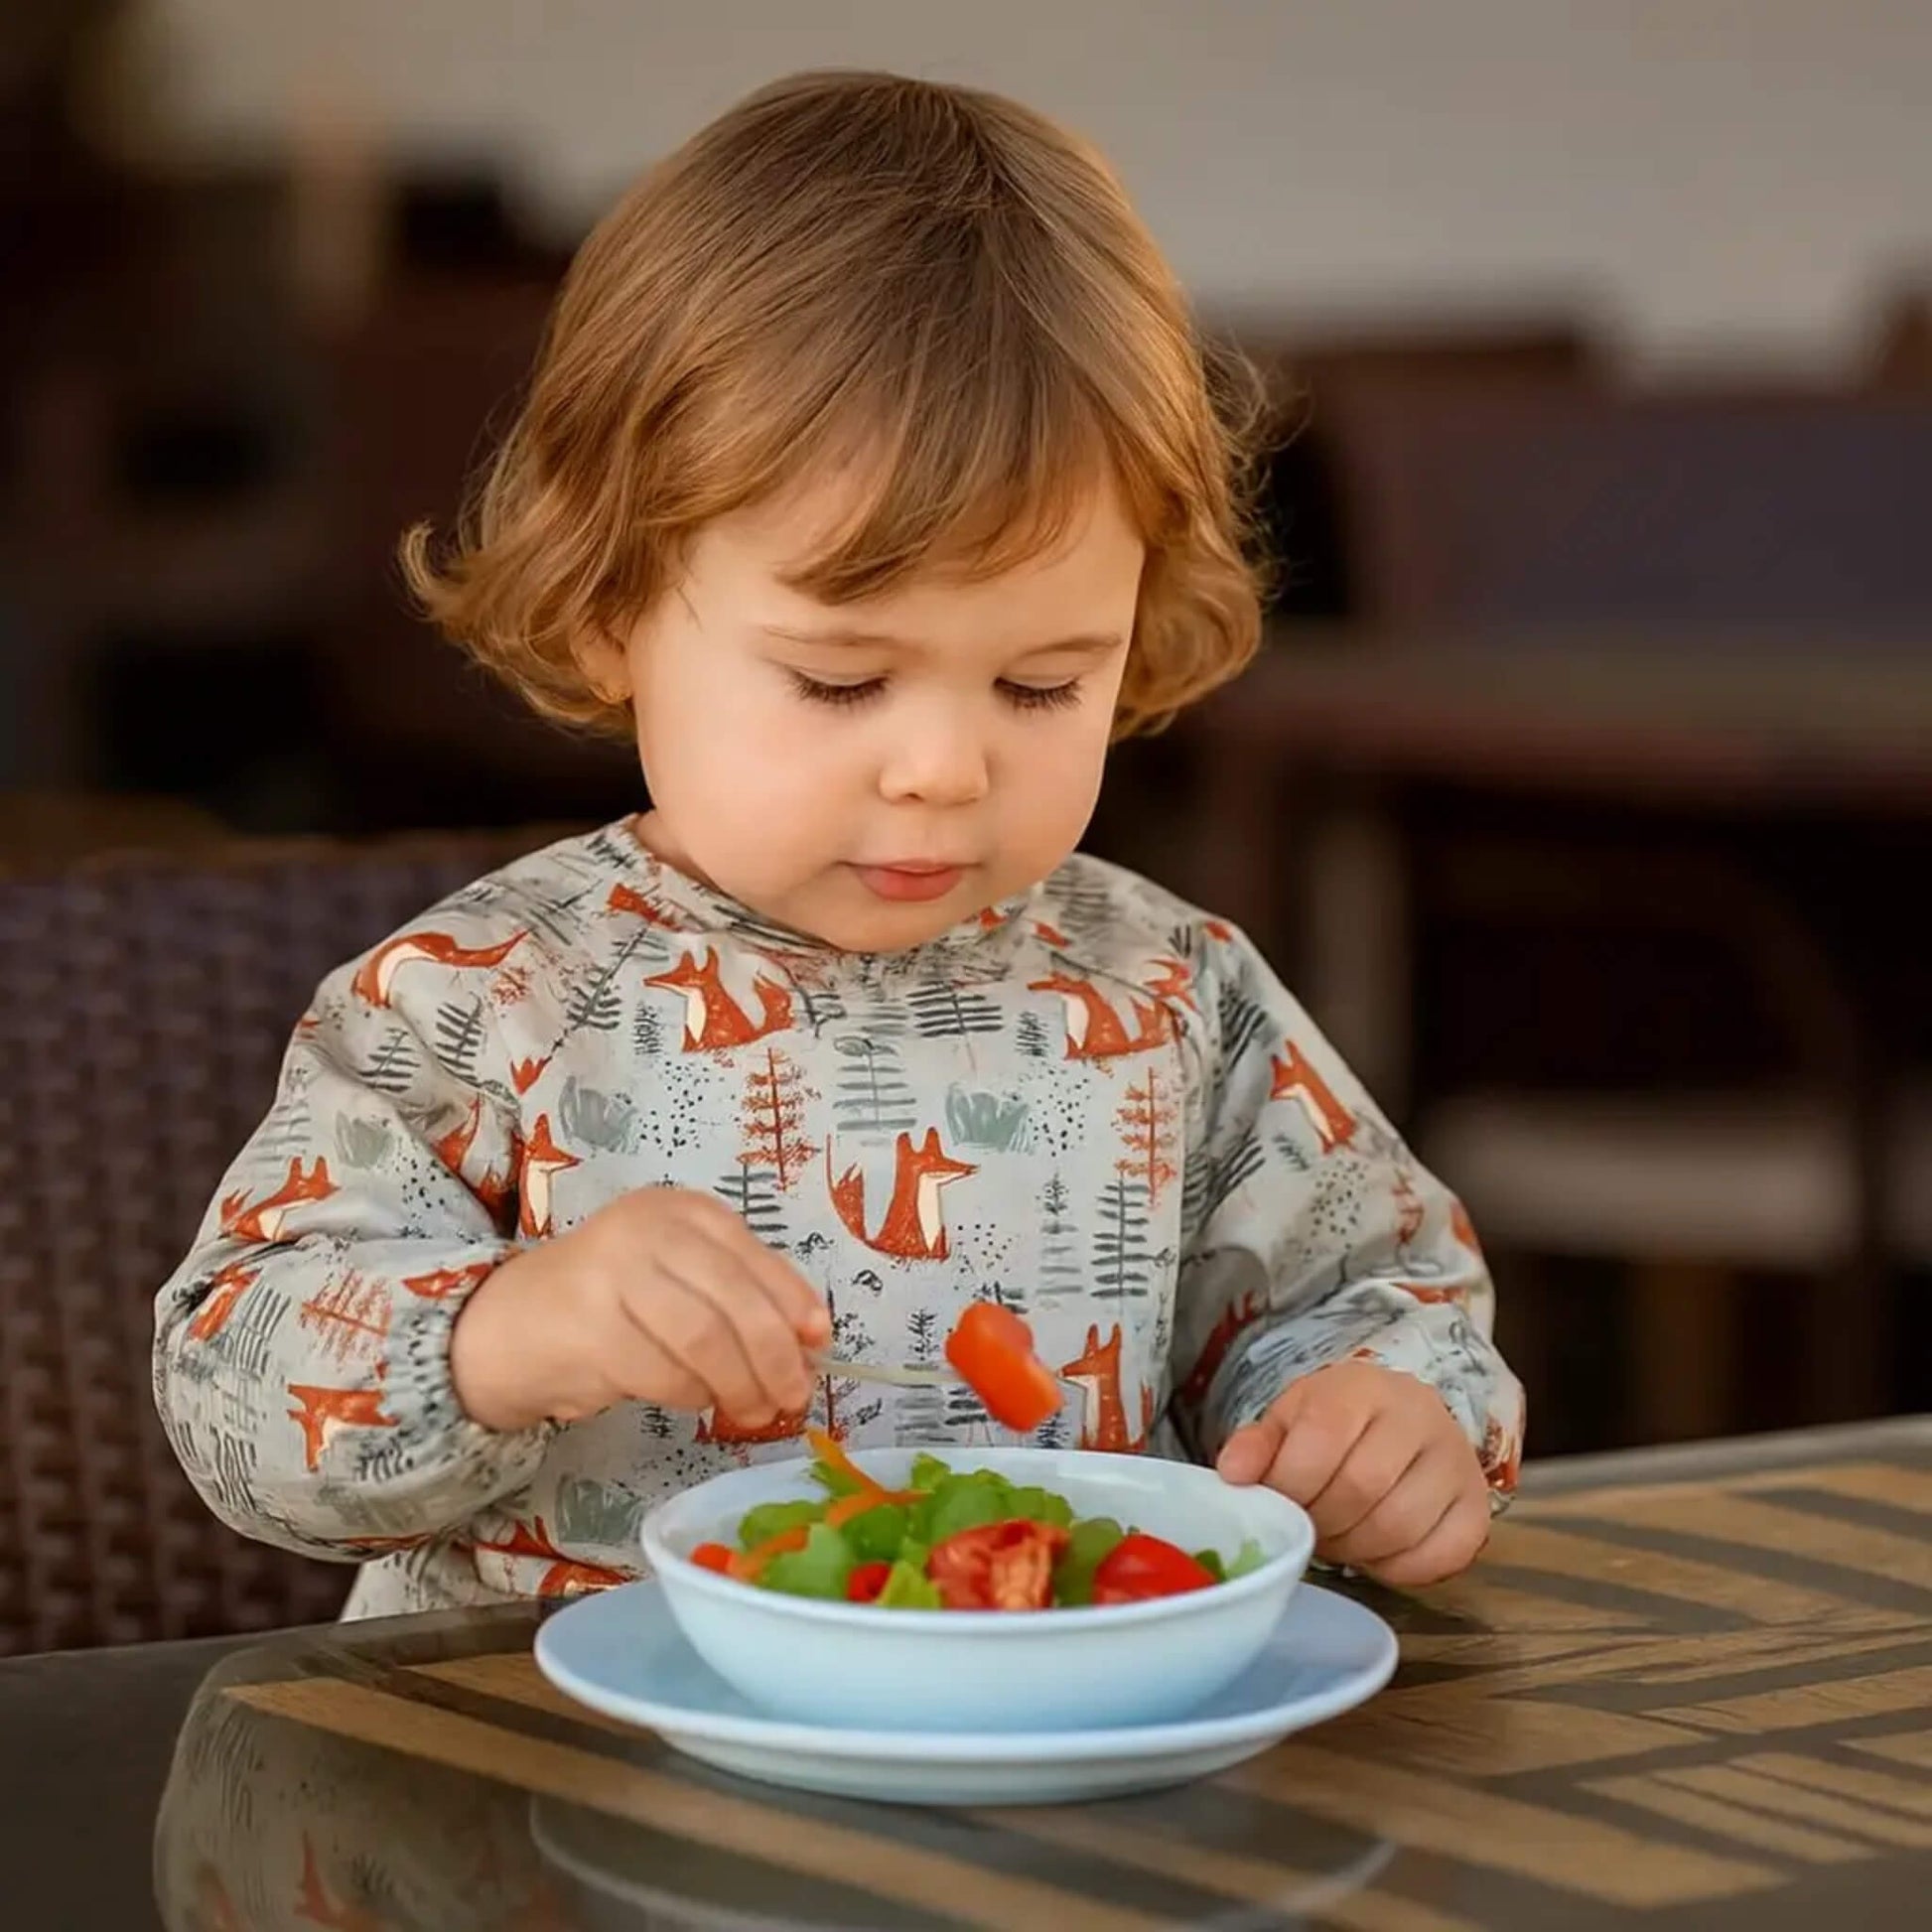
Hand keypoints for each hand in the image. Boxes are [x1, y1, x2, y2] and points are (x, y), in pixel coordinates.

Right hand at [451, 1188, 829, 1432]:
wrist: (505, 1326)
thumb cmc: (609, 1303)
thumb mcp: (678, 1278)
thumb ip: (738, 1295)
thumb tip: (811, 1340)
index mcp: (680, 1211)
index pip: (754, 1254)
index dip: (794, 1302)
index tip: (819, 1343)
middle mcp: (647, 1230)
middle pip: (735, 1299)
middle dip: (775, 1357)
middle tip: (793, 1396)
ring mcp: (612, 1275)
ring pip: (704, 1339)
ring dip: (739, 1384)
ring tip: (752, 1411)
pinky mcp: (588, 1329)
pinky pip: (663, 1373)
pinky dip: (691, 1395)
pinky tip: (695, 1402)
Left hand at [1216, 1360, 1488, 1586]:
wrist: (1402, 1424)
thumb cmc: (1338, 1425)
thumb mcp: (1291, 1420)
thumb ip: (1259, 1444)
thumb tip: (1233, 1473)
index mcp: (1364, 1386)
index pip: (1323, 1436)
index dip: (1289, 1482)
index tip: (1273, 1501)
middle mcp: (1420, 1415)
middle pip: (1361, 1486)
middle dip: (1320, 1520)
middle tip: (1306, 1525)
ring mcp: (1458, 1461)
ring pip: (1399, 1526)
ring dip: (1355, 1548)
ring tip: (1336, 1535)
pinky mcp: (1477, 1507)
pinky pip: (1438, 1557)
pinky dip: (1397, 1568)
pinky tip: (1375, 1550)